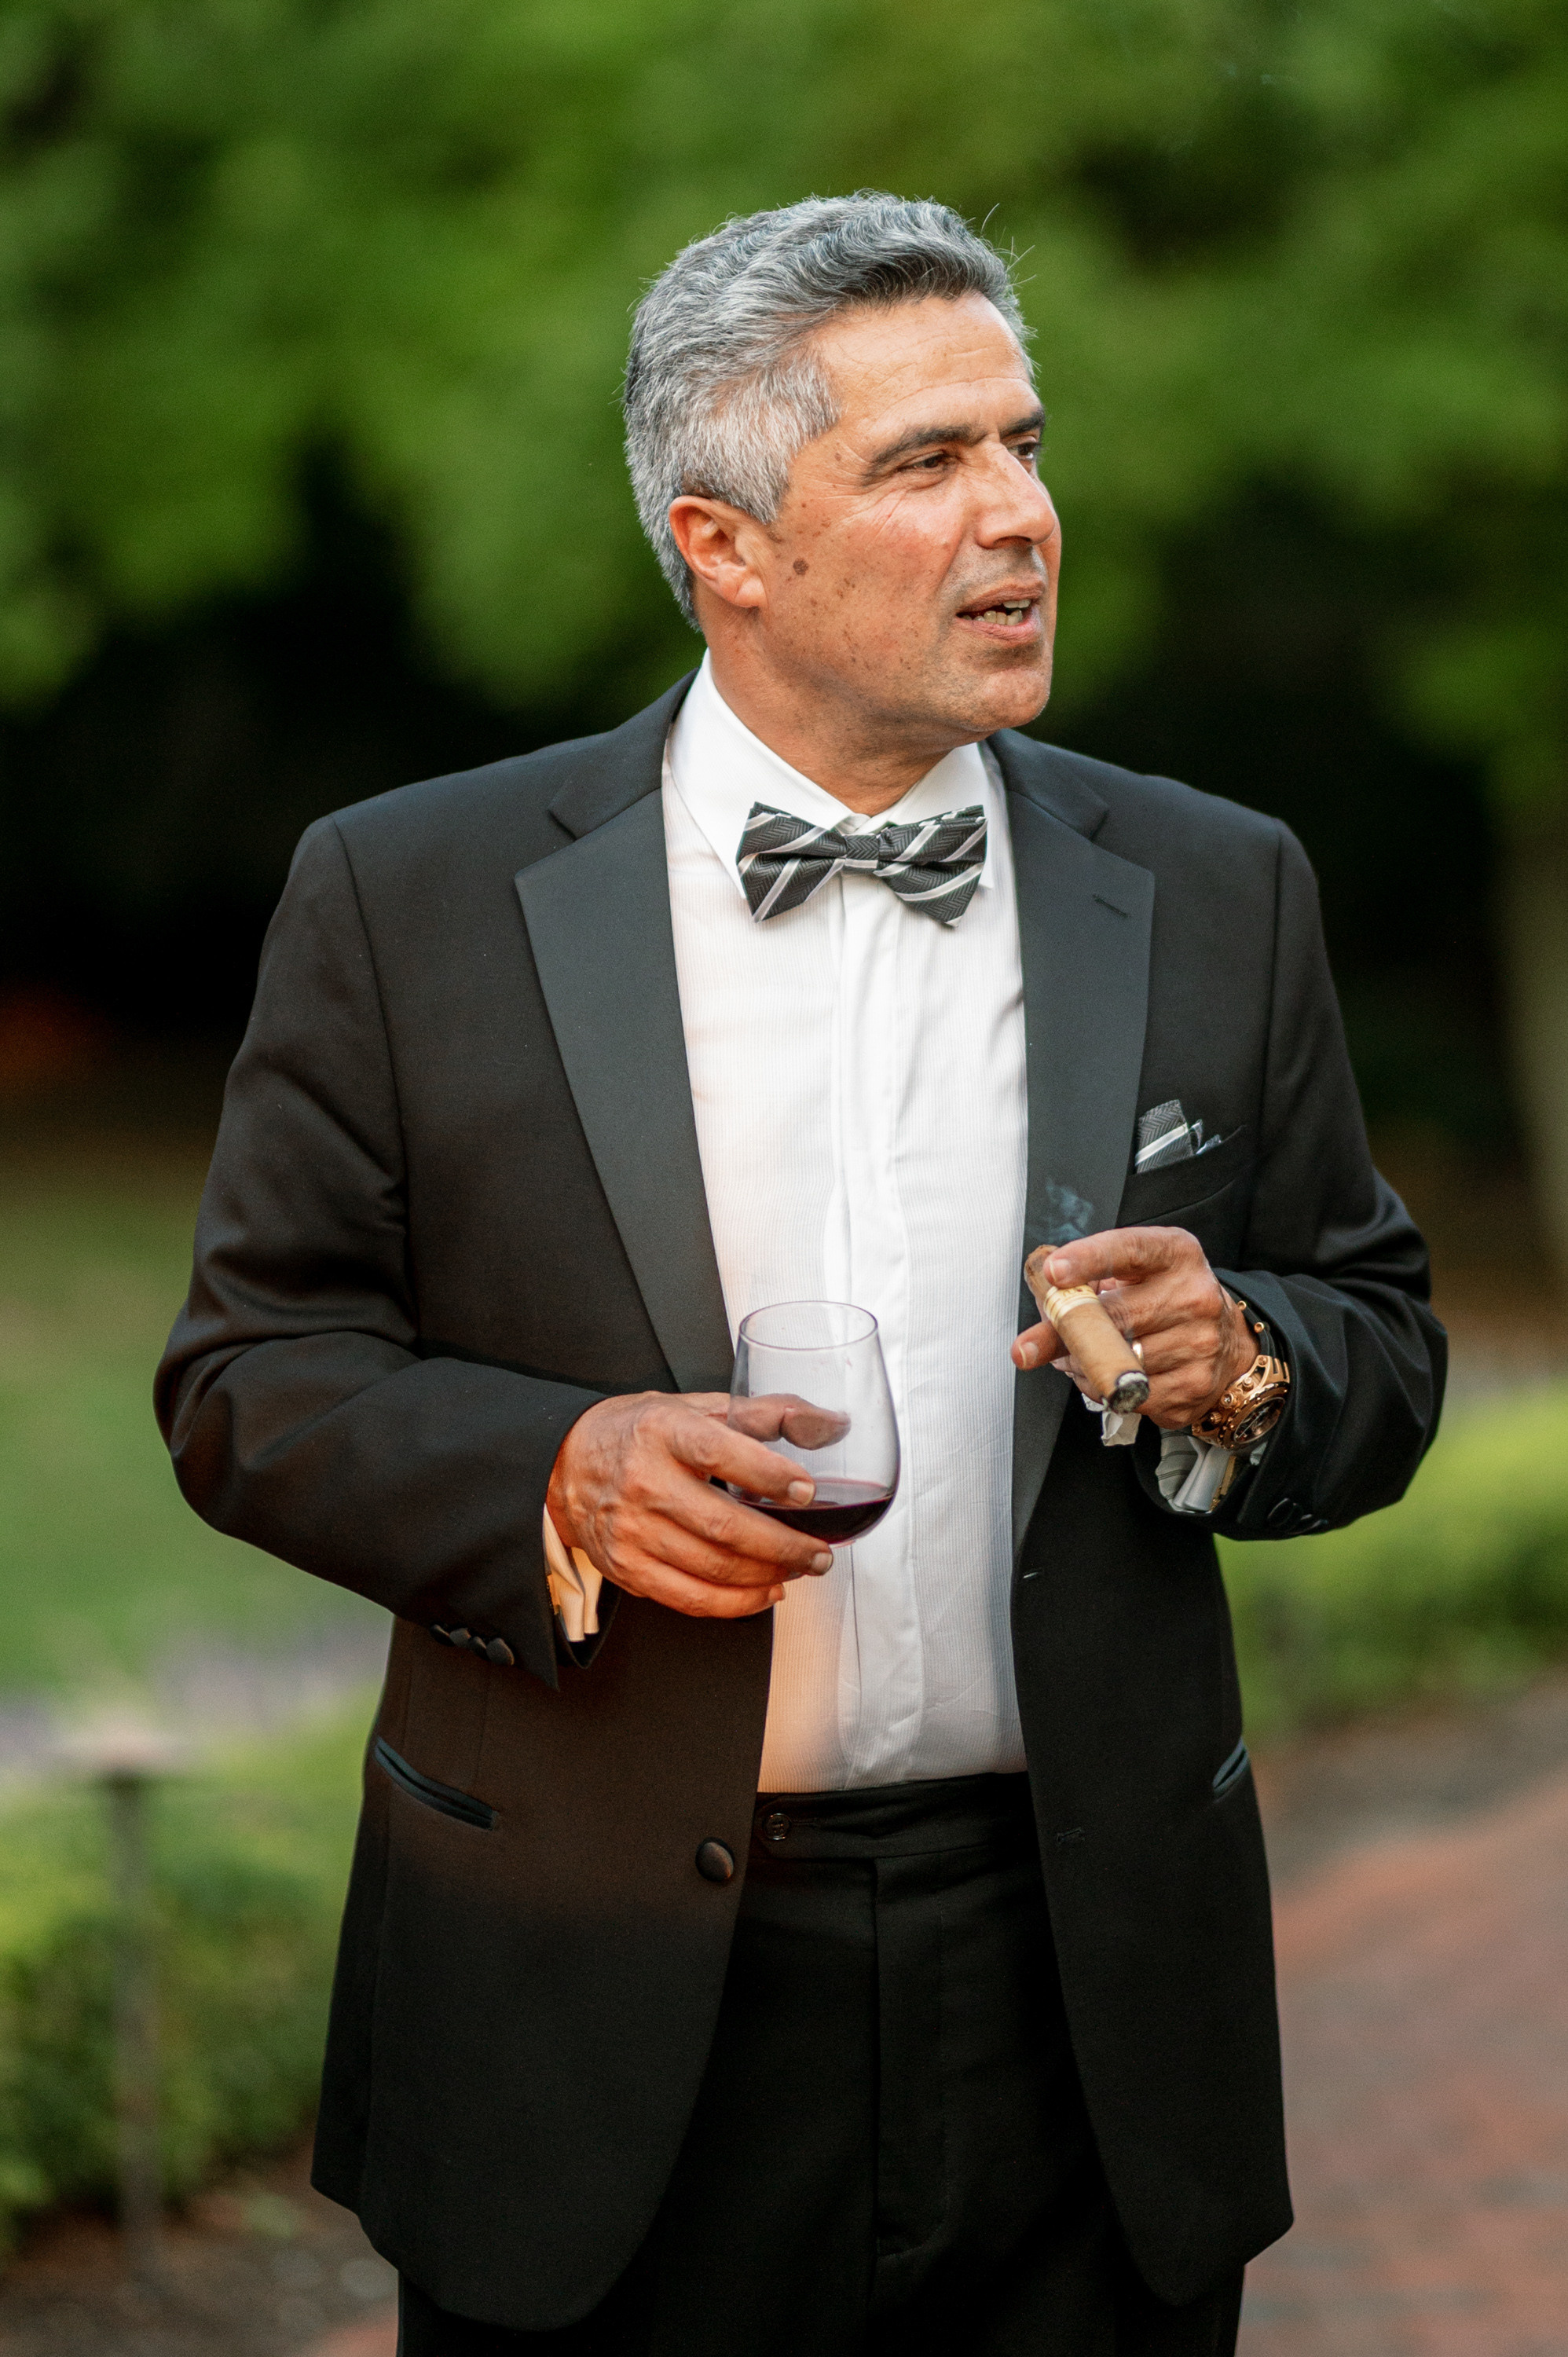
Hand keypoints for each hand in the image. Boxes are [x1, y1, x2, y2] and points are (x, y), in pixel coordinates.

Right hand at [546, 1391, 835, 1619]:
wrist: (566, 1462)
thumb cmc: (638, 1432)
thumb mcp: (696, 1406)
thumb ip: (766, 1414)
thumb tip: (830, 1424)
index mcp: (663, 1432)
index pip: (721, 1454)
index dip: (770, 1476)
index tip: (806, 1491)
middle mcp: (644, 1482)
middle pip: (724, 1526)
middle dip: (785, 1546)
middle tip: (819, 1551)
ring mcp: (632, 1531)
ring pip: (713, 1568)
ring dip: (769, 1576)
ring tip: (799, 1568)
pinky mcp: (627, 1568)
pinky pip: (690, 1598)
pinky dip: (736, 1602)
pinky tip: (764, 1591)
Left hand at [1011, 1226, 1254, 1431]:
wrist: (1227, 1341)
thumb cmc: (1166, 1299)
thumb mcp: (1136, 1271)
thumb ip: (1091, 1277)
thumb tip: (1044, 1298)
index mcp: (1175, 1254)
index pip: (1129, 1250)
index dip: (1088, 1260)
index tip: (1054, 1273)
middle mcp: (1194, 1295)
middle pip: (1115, 1317)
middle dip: (1062, 1334)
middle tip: (1027, 1348)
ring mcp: (1200, 1344)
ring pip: (1117, 1364)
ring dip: (1083, 1366)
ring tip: (1081, 1357)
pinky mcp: (1194, 1386)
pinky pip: (1130, 1396)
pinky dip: (1105, 1390)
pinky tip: (1108, 1376)